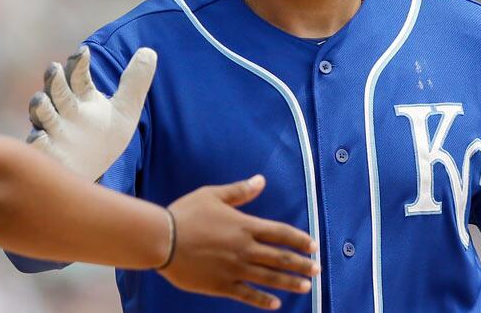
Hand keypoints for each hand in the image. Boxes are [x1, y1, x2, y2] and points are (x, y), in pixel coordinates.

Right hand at [27, 45, 155, 180]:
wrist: (91, 174)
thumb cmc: (104, 138)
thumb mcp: (125, 111)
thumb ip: (136, 82)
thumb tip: (149, 51)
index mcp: (81, 98)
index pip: (78, 76)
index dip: (78, 63)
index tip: (83, 51)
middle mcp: (64, 111)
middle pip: (57, 91)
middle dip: (54, 80)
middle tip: (54, 69)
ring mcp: (53, 132)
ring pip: (42, 115)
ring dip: (40, 107)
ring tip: (40, 99)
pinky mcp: (47, 154)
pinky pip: (38, 146)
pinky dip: (39, 141)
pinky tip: (41, 137)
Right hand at [159, 175, 319, 309]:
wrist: (162, 239)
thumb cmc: (186, 214)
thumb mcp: (213, 195)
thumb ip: (240, 191)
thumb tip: (261, 180)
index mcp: (245, 226)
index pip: (281, 233)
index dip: (300, 239)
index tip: (314, 245)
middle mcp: (245, 249)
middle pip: (281, 258)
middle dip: (302, 264)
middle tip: (318, 269)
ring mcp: (235, 269)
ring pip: (270, 278)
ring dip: (291, 283)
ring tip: (307, 287)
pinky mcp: (222, 285)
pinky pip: (248, 295)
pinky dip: (263, 300)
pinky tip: (276, 304)